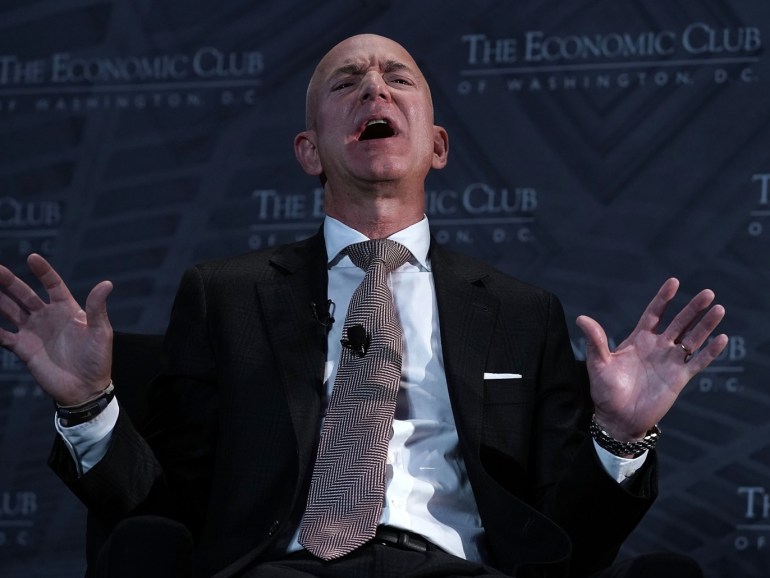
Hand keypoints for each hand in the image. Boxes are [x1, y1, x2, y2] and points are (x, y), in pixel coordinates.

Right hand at [0, 254, 112, 405]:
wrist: (85, 388)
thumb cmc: (97, 359)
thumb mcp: (100, 331)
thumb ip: (97, 307)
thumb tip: (106, 283)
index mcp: (67, 309)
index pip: (52, 285)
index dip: (43, 272)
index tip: (33, 258)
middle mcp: (47, 317)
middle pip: (24, 294)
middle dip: (9, 281)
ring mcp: (33, 332)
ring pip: (10, 310)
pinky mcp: (23, 349)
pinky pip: (3, 335)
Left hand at [576, 278, 727, 440]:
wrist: (617, 418)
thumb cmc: (605, 391)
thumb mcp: (598, 363)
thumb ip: (595, 341)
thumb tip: (581, 318)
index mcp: (639, 340)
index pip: (654, 313)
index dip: (664, 298)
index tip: (674, 282)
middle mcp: (657, 347)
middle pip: (679, 323)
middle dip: (692, 308)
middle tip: (708, 293)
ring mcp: (670, 362)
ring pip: (692, 339)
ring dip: (705, 325)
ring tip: (719, 309)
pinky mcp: (679, 378)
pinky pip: (697, 362)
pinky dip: (710, 352)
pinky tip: (721, 339)